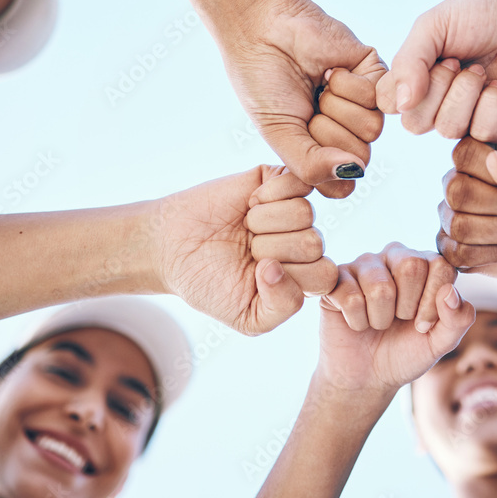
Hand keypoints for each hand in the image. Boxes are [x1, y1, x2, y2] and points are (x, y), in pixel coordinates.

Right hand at [153, 166, 337, 334]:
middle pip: (314, 243)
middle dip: (270, 248)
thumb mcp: (248, 317)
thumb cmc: (209, 283)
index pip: (326, 276)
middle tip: (247, 249)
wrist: (170, 247)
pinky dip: (269, 194)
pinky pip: (299, 181)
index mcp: (304, 277)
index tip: (259, 274)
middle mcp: (304, 242)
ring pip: (304, 212)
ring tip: (245, 227)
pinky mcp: (281, 180)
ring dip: (264, 222)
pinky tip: (250, 203)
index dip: (292, 276)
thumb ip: (282, 306)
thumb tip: (280, 267)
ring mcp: (294, 210)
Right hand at [220, 0, 386, 198]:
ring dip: (336, 108)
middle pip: (360, 157)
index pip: (343, 184)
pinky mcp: (375, 75)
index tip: (297, 139)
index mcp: (322, 150)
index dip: (321, 167)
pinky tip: (330, 71)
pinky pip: (377, 99)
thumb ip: (310, 166)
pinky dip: (347, 85)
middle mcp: (346, 130)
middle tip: (306, 106)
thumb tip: (356, 172)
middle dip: (325, 132)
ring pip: (372, 131)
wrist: (263, 30)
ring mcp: (363, 104)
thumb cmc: (263, 82)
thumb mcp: (279, 134)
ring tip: (317, 87)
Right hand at [316, 244, 474, 395]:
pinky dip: (357, 322)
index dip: (433, 303)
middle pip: (411, 265)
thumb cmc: (405, 352)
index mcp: (426, 264)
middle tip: (398, 321)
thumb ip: (458, 320)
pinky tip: (356, 323)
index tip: (423, 325)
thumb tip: (451, 292)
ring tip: (376, 324)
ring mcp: (364, 264)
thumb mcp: (439, 343)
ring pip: (380, 286)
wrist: (367, 377)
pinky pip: (351, 297)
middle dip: (407, 308)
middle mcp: (395, 256)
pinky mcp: (336, 279)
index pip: (441, 265)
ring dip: (380, 319)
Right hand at [376, 0, 496, 142]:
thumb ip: (408, 61)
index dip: (403, 86)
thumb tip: (401, 104)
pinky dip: (490, 105)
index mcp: (417, 80)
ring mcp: (470, 117)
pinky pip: (483, 133)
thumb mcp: (431, 26)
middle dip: (437, 89)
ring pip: (449, 130)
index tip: (429, 55)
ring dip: (465, 94)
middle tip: (457, 61)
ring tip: (481, 70)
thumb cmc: (481, 11)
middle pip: (416, 125)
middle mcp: (440, 103)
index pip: (389, 106)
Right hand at [437, 138, 496, 297]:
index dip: (492, 171)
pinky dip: (496, 253)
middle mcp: (460, 184)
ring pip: (459, 225)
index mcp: (482, 159)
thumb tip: (496, 160)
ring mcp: (452, 217)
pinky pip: (458, 253)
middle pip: (456, 191)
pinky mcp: (453, 250)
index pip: (464, 152)